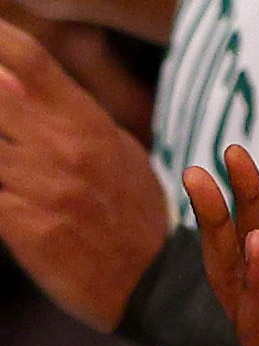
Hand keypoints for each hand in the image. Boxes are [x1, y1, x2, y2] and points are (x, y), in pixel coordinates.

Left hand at [0, 13, 169, 324]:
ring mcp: (41, 187)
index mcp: (89, 123)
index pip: (28, 58)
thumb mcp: (117, 151)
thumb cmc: (132, 216)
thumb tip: (14, 76)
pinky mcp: (24, 227)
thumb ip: (70, 114)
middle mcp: (63, 148)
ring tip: (1, 155)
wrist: (156, 287)